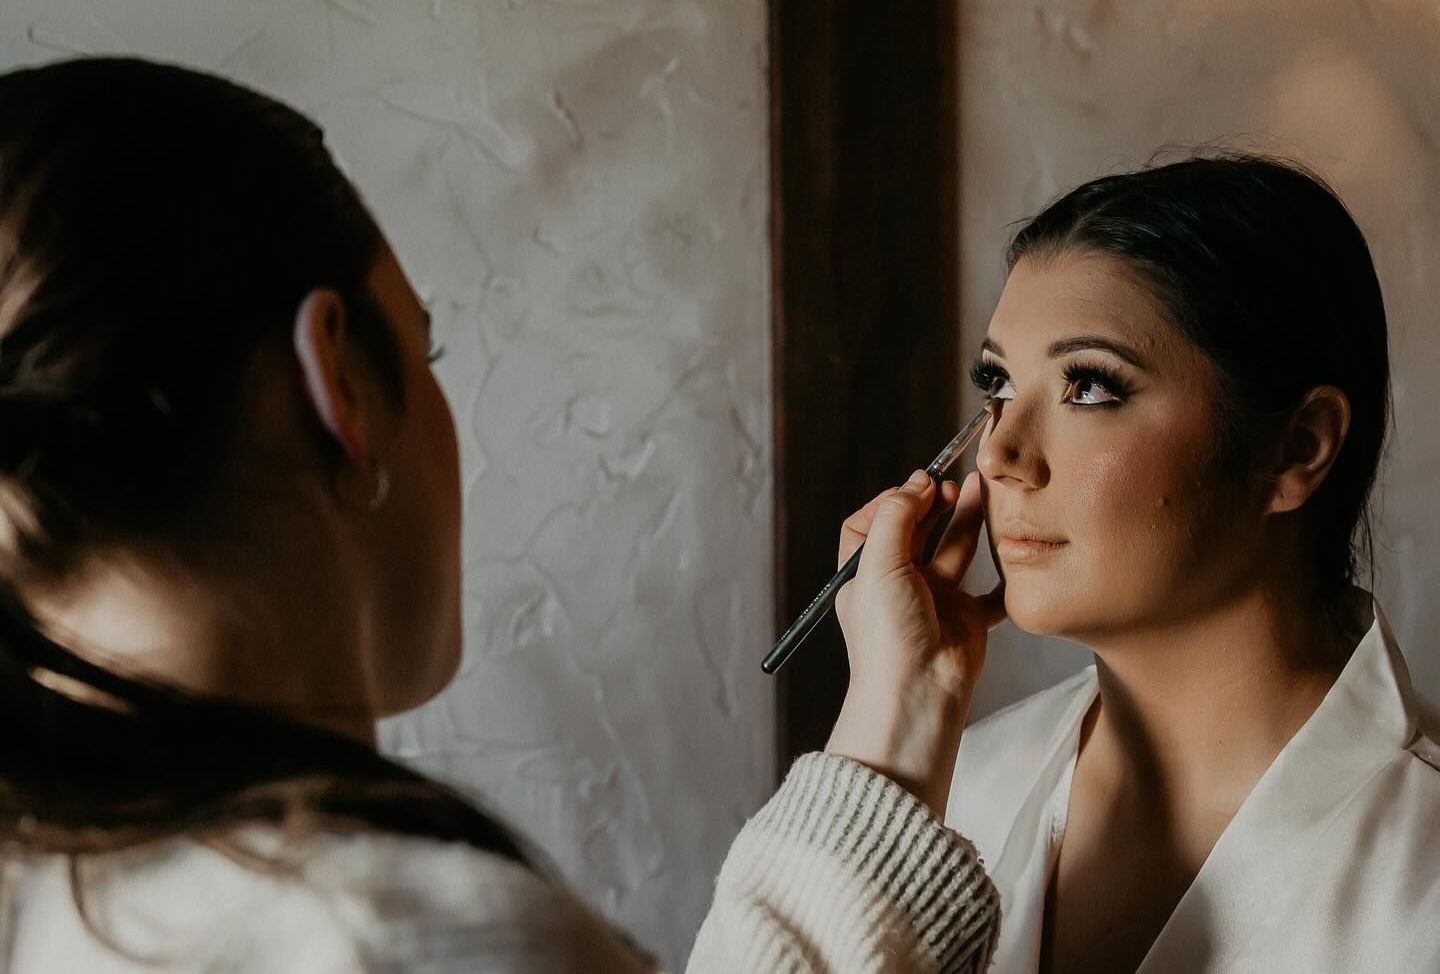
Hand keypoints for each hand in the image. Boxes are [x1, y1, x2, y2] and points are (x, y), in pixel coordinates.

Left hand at [825, 469, 1004, 815]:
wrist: (918, 695)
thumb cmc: (888, 635)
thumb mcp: (879, 563)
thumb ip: (897, 516)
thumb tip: (917, 482)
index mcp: (865, 574)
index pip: (872, 524)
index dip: (893, 500)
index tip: (918, 485)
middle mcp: (898, 586)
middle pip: (917, 532)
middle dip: (935, 504)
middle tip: (955, 483)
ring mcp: (934, 602)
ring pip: (955, 550)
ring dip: (968, 521)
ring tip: (984, 491)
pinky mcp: (966, 620)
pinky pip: (990, 592)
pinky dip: (1004, 574)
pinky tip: (1015, 546)